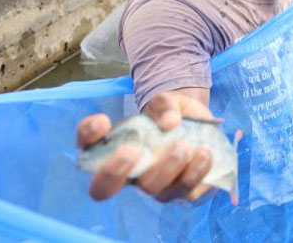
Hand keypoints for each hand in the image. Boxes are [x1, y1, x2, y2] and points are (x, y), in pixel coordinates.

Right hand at [77, 91, 214, 201]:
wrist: (201, 123)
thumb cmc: (172, 113)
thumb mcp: (167, 101)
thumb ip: (164, 105)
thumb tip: (168, 122)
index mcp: (114, 148)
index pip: (86, 148)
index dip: (87, 138)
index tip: (103, 121)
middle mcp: (128, 173)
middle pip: (103, 188)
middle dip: (113, 172)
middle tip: (132, 150)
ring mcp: (155, 185)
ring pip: (152, 189)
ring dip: (168, 168)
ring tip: (184, 145)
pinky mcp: (182, 190)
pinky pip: (186, 191)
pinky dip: (196, 172)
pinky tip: (205, 152)